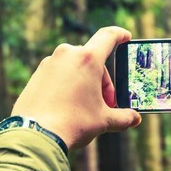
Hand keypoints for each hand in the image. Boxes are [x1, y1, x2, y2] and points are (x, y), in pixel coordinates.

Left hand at [12, 26, 141, 149]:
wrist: (36, 135)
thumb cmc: (73, 123)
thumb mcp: (103, 121)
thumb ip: (123, 117)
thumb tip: (134, 119)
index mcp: (87, 59)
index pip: (108, 36)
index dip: (119, 35)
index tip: (125, 36)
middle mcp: (67, 55)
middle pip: (92, 59)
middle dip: (102, 81)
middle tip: (106, 103)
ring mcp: (48, 64)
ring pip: (74, 68)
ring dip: (84, 83)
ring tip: (85, 108)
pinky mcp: (36, 76)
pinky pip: (57, 75)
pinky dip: (67, 86)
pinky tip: (67, 108)